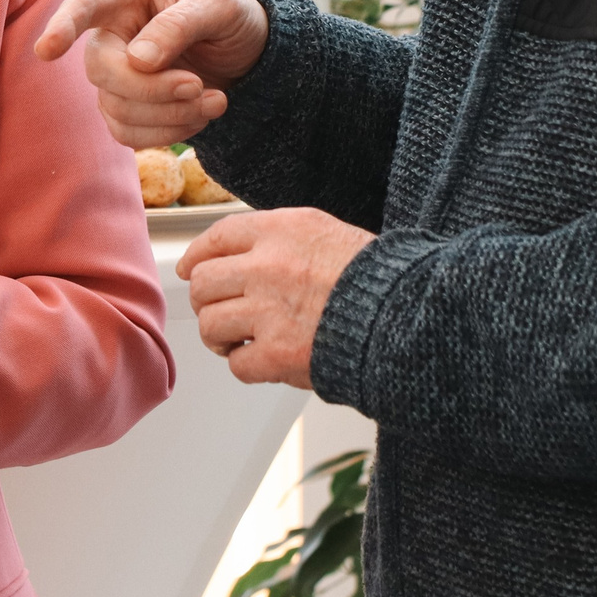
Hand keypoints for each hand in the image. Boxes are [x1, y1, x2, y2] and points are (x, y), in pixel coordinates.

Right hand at [35, 0, 270, 146]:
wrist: (250, 52)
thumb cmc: (232, 16)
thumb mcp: (220, 6)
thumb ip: (180, 24)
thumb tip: (137, 60)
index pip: (85, 3)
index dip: (63, 25)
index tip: (47, 51)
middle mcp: (114, 30)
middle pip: (100, 68)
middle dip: (149, 88)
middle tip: (196, 86)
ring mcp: (117, 72)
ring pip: (115, 107)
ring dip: (169, 115)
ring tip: (216, 101)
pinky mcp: (128, 107)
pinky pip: (127, 134)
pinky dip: (167, 134)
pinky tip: (200, 117)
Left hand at [174, 207, 373, 388]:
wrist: (406, 316)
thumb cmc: (373, 278)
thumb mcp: (323, 232)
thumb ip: (276, 238)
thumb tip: (227, 255)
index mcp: (281, 230)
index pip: (216, 238)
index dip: (196, 257)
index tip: (190, 269)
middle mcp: (268, 266)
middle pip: (203, 284)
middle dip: (206, 301)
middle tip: (219, 311)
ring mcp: (269, 312)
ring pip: (210, 325)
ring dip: (220, 337)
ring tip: (238, 340)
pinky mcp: (278, 354)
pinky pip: (237, 364)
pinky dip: (246, 366)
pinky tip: (264, 360)